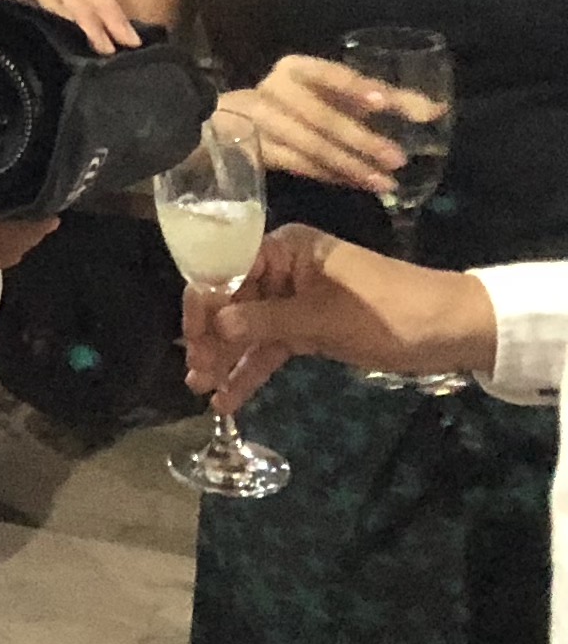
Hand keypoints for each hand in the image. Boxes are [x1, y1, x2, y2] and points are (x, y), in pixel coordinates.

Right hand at [184, 223, 495, 409]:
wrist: (452, 330)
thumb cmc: (389, 312)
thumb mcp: (324, 318)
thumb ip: (266, 321)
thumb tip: (215, 326)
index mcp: (286, 248)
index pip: (226, 270)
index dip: (204, 305)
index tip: (191, 340)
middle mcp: (283, 269)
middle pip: (232, 302)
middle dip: (212, 338)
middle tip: (195, 373)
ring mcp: (295, 300)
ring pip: (249, 329)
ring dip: (228, 358)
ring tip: (202, 390)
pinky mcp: (309, 328)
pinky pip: (272, 347)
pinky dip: (254, 369)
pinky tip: (230, 396)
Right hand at [216, 54, 421, 191]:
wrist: (242, 119)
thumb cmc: (306, 100)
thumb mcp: (341, 93)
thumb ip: (388, 100)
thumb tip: (437, 110)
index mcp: (295, 69)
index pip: (326, 74)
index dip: (354, 88)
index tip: (383, 103)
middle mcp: (273, 90)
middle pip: (318, 116)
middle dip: (360, 138)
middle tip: (398, 158)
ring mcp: (260, 122)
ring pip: (309, 146)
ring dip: (350, 164)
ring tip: (385, 182)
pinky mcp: (259, 151)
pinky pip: (300, 166)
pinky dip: (334, 176)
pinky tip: (361, 185)